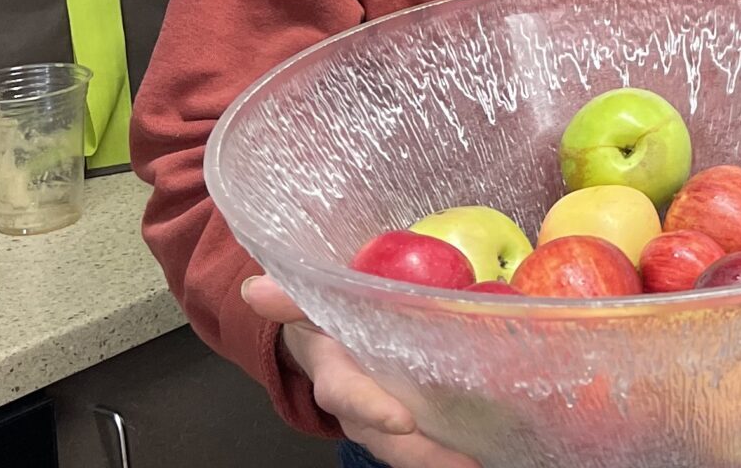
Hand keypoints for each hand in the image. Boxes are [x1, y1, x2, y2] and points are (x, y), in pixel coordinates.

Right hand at [242, 276, 479, 467]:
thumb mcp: (307, 303)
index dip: (371, 408)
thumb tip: (254, 290)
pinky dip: (451, 445)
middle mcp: (358, 405)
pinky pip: (426, 436)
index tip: (401, 421)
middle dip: (418, 454)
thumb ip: (289, 298)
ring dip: (440, 457)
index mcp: (335, 374)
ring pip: (406, 445)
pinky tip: (486, 446)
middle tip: (461, 463)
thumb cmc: (322, 318)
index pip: (347, 394)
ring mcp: (381, 415)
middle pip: (384, 437)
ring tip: (478, 462)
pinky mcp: (406, 416)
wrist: (323, 338)